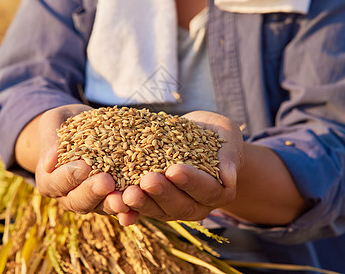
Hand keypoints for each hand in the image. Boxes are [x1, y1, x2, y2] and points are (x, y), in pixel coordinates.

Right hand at [35, 104, 138, 223]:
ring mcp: (91, 201)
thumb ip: (51, 138)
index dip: (69, 176)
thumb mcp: (55, 121)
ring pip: (100, 208)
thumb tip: (50, 161)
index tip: (83, 166)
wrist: (86, 129)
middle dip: (92, 192)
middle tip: (106, 182)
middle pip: (78, 201)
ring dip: (112, 205)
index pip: (56, 182)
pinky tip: (135, 212)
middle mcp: (68, 196)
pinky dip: (127, 213)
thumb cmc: (67, 122)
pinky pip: (119, 210)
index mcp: (49, 180)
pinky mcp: (110, 201)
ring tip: (123, 199)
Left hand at [122, 111, 242, 221]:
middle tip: (147, 181)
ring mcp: (173, 206)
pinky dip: (129, 211)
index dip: (190, 181)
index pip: (206, 189)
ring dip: (142, 203)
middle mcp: (197, 205)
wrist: (197, 137)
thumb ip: (228, 155)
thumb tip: (229, 178)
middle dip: (162, 193)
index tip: (174, 170)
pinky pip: (141, 210)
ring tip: (126, 194)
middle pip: (180, 205)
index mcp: (218, 190)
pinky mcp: (154, 203)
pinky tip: (115, 205)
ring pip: (158, 210)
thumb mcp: (226, 135)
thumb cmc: (215, 134)